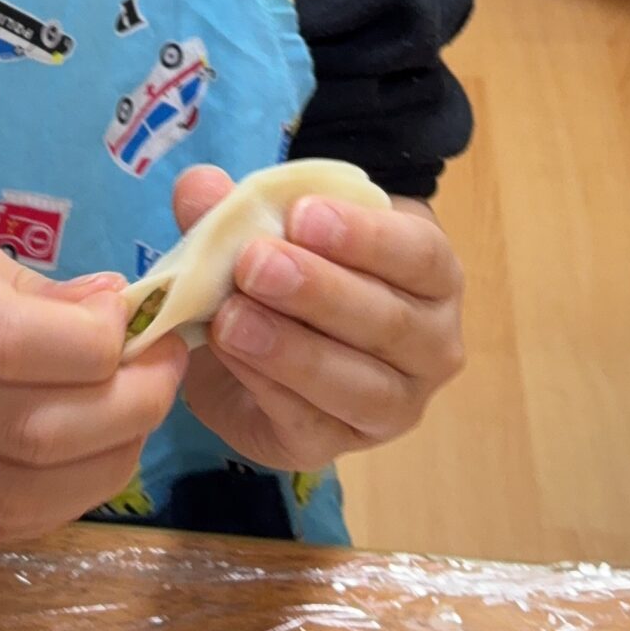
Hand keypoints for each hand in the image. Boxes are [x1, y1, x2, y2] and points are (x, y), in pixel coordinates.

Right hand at [0, 208, 187, 545]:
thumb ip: (21, 285)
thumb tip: (121, 318)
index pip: (11, 341)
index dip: (102, 341)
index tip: (141, 318)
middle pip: (28, 428)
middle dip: (128, 406)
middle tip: (165, 370)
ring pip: (17, 495)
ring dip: (106, 463)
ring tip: (136, 418)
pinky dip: (59, 500)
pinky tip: (86, 460)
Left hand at [171, 167, 463, 473]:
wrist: (255, 351)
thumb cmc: (285, 278)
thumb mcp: (263, 233)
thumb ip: (234, 210)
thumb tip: (199, 186)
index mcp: (430, 275)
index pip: (419, 255)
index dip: (365, 236)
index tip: (302, 214)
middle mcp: (430, 344)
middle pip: (388, 321)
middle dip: (318, 291)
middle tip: (254, 263)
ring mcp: (395, 404)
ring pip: (358, 384)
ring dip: (291, 350)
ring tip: (232, 319)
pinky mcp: (340, 444)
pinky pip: (311, 422)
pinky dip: (267, 388)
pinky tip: (229, 357)